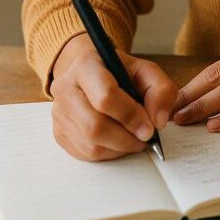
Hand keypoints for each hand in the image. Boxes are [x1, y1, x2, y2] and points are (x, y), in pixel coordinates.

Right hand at [49, 34, 178, 160]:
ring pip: (90, 144)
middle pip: (95, 126)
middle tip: (145, 138)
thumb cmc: (118, 71)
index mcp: (86, 65)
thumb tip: (158, 121)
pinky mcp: (59, 132)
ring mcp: (59, 112)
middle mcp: (65, 88)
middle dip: (126, 138)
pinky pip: (84, 154)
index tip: (150, 128)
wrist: (91, 71)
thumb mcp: (145, 70)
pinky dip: (108, 153)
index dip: (131, 116)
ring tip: (134, 138)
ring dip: (119, 148)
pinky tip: (118, 140)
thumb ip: (160, 90)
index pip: (105, 97)